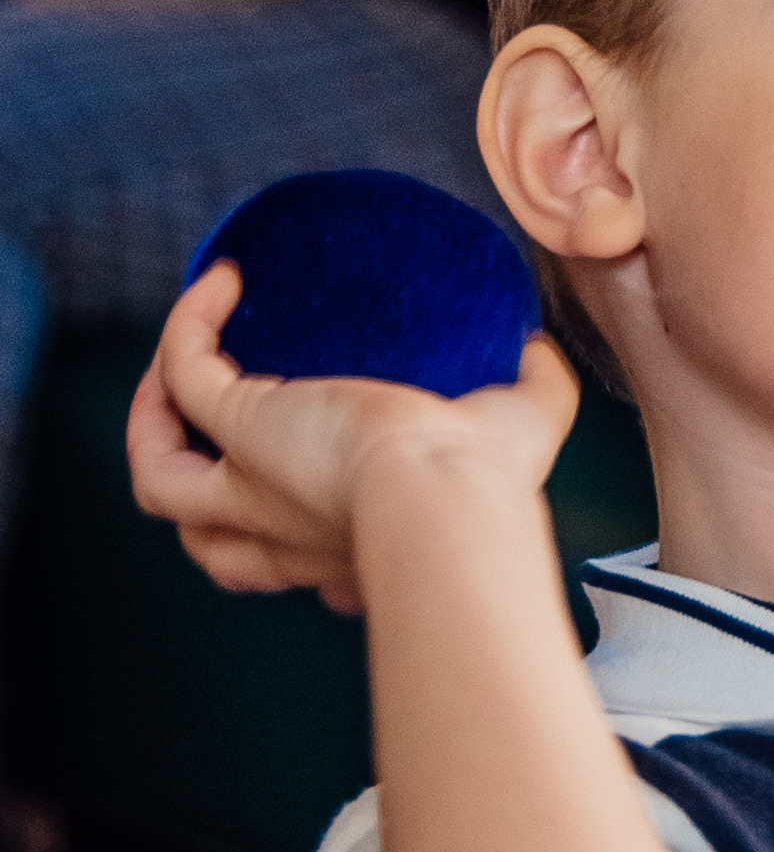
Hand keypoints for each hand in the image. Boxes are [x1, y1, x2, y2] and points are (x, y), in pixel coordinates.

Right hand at [128, 260, 578, 614]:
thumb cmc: (487, 487)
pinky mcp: (240, 430)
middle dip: (203, 494)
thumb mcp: (521, 433)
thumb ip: (538, 391)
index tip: (326, 508)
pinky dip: (188, 326)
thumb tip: (537, 348)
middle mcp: (288, 534)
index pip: (297, 568)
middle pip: (207, 541)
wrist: (446, 495)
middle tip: (222, 427)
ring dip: (157, 425)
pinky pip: (183, 375)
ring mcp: (251, 487)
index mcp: (348, 552)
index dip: (290, 551)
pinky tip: (222, 282)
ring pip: (161, 482)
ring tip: (184, 371)